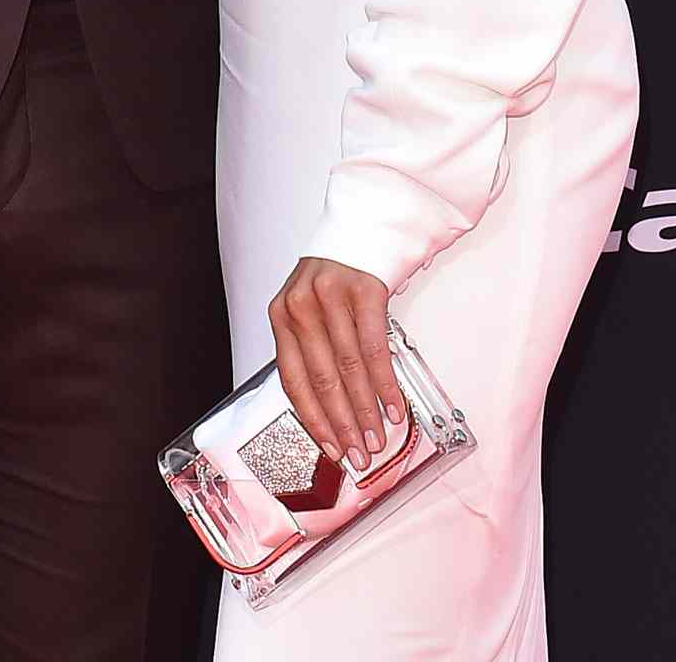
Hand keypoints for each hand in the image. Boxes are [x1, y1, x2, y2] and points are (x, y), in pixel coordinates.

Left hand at [268, 258, 403, 470]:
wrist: (365, 222)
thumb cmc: (337, 272)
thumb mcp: (311, 305)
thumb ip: (313, 349)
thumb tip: (332, 408)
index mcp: (282, 314)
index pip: (293, 379)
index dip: (313, 419)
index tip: (329, 446)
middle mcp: (301, 305)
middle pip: (322, 380)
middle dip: (343, 425)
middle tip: (357, 453)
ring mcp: (332, 296)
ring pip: (349, 370)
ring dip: (366, 412)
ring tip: (377, 437)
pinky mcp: (364, 290)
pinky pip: (375, 349)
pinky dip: (385, 384)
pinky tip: (393, 405)